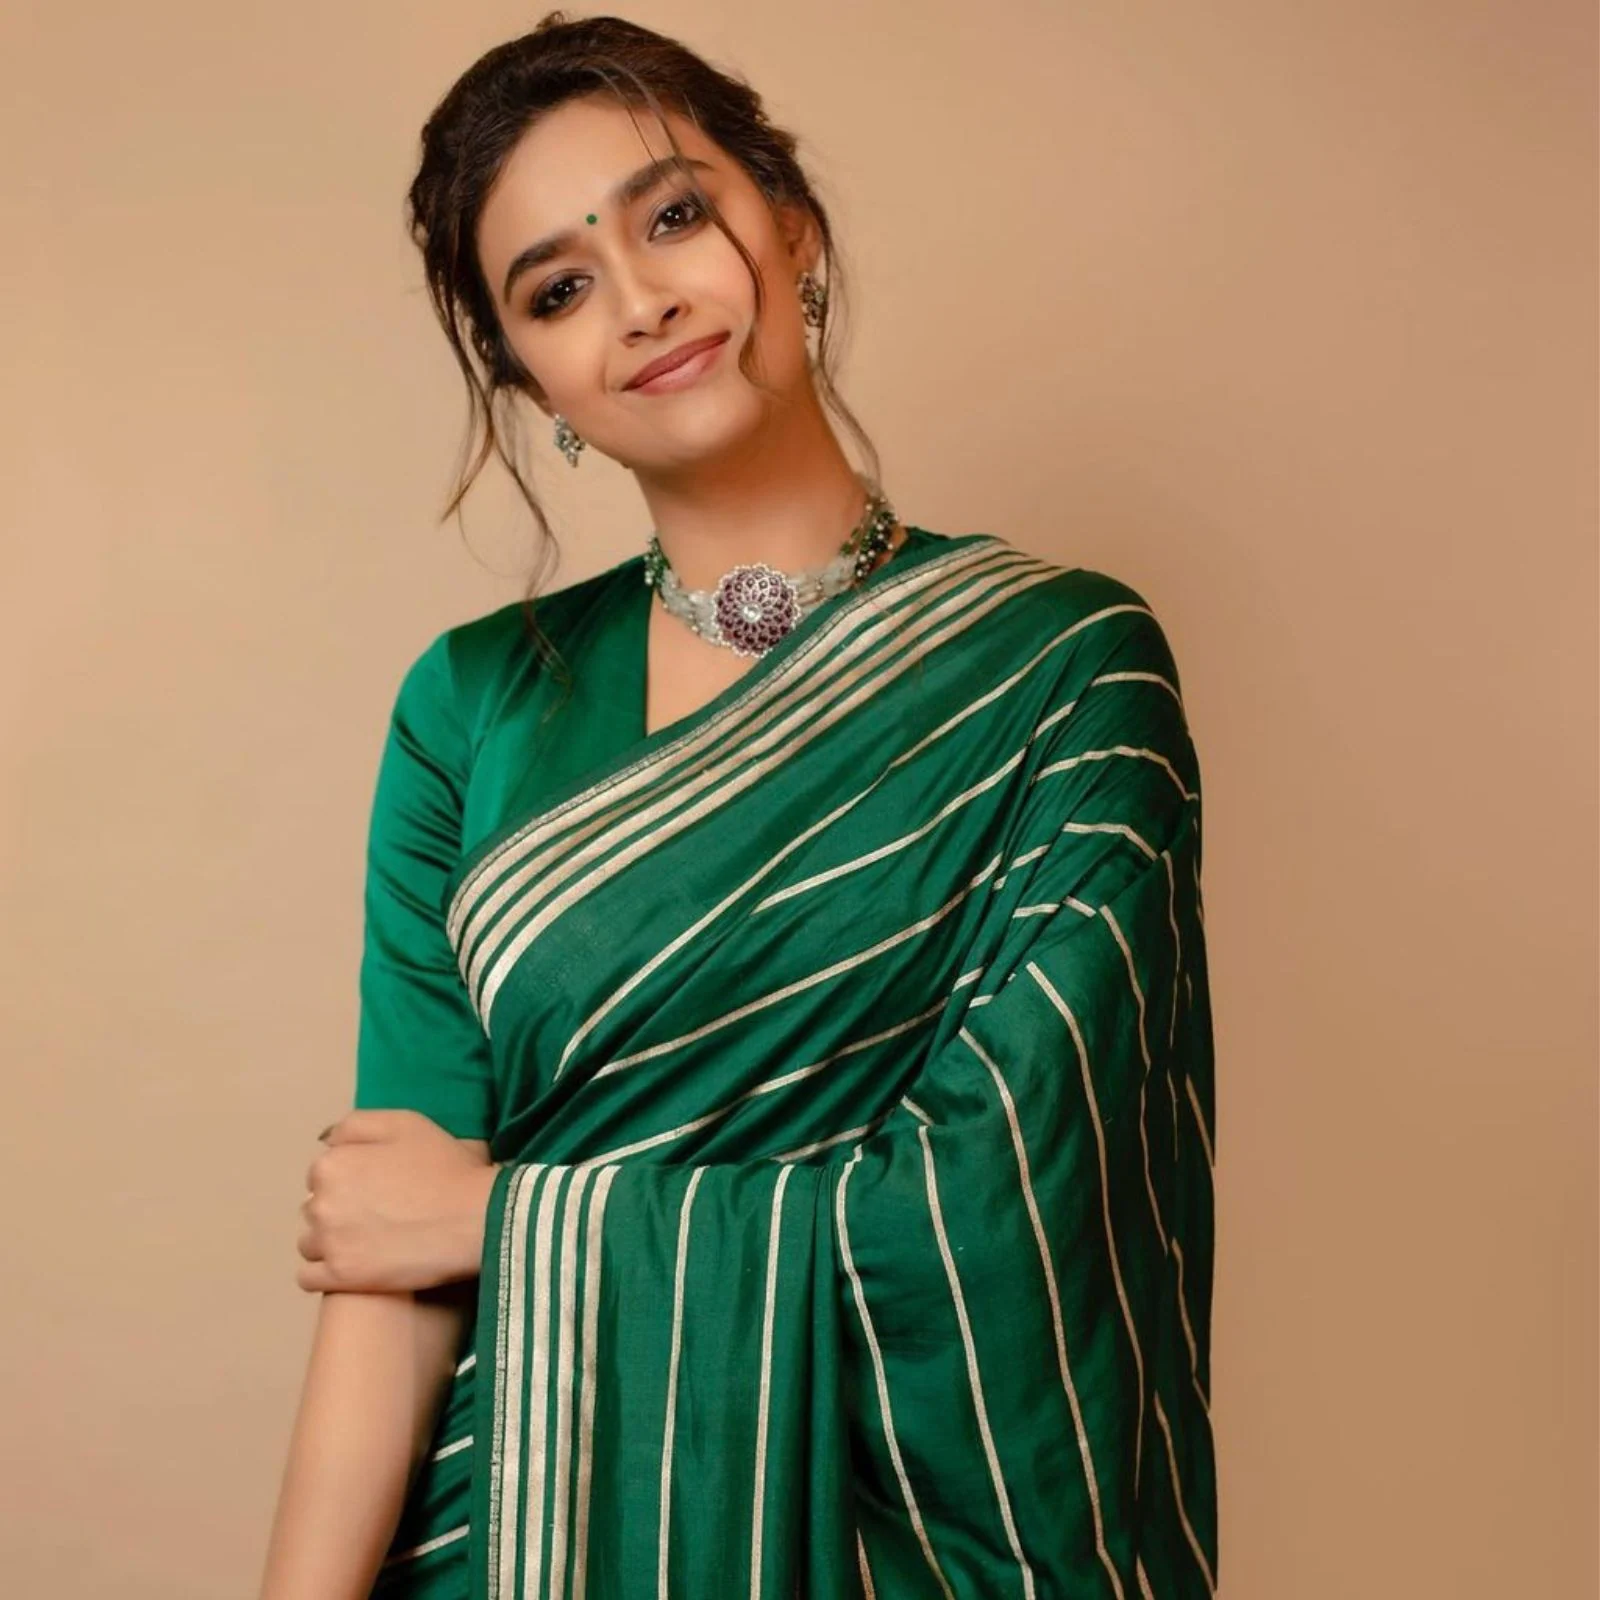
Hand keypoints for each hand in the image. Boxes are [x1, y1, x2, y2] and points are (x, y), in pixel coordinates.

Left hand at [296, 1110, 498, 1293]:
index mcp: (332, 1164)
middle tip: (379, 1214)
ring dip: (331, 1242)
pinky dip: (326, 1272)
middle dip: (339, 1209)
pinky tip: (354, 1265)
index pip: (322, 1173)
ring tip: (370, 1242)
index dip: (352, 1178)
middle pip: (314, 1208)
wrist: (475, 1217)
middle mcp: (319, 1203)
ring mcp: (328, 1243)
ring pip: (310, 1243)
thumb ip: (356, 1125)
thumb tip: (325, 1142)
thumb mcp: (406, 1124)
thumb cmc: (444, 1166)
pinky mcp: (340, 1278)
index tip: (379, 1187)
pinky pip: (308, 1278)